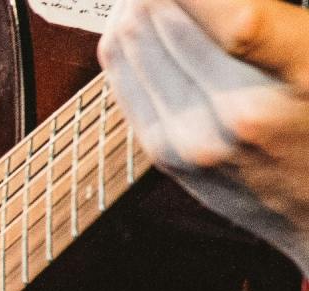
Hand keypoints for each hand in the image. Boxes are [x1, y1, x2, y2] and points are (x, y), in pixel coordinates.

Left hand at [101, 0, 308, 274]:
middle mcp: (236, 114)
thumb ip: (274, 17)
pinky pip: (120, 74)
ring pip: (129, 39)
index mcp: (301, 77)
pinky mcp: (163, 154)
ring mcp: (191, 140)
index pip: (234, 16)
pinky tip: (148, 16)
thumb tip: (230, 3)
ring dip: (140, 0)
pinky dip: (126, 33)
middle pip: (162, 15)